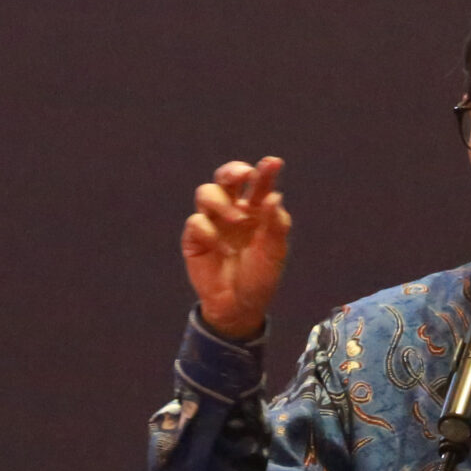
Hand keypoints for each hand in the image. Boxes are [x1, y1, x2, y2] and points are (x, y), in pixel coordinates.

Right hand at [182, 157, 288, 340]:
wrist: (239, 306)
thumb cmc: (260, 277)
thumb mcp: (274, 253)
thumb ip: (276, 225)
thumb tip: (275, 196)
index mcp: (256, 210)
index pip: (259, 184)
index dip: (265, 171)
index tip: (273, 163)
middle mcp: (233, 210)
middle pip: (226, 178)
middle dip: (233, 171)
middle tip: (244, 175)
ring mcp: (212, 222)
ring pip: (206, 192)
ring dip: (221, 202)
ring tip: (237, 221)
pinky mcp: (194, 238)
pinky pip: (196, 222)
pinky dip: (207, 230)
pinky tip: (219, 247)